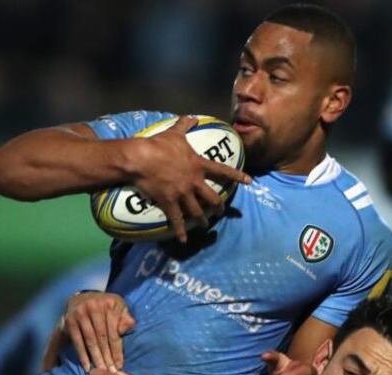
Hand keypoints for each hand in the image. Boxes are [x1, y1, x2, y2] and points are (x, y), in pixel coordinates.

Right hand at [62, 291, 135, 371]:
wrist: (82, 298)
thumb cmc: (106, 307)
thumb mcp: (119, 308)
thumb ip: (125, 318)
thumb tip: (127, 328)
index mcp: (110, 304)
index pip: (114, 331)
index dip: (117, 350)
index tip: (119, 365)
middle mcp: (95, 307)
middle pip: (102, 337)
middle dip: (107, 356)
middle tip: (110, 372)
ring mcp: (81, 313)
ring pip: (90, 340)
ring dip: (96, 357)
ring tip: (100, 371)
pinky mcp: (70, 320)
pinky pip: (78, 341)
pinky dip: (82, 355)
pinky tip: (87, 366)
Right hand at [131, 116, 250, 242]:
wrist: (142, 158)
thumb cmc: (159, 145)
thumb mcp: (175, 133)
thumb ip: (185, 125)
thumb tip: (192, 117)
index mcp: (198, 165)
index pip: (223, 171)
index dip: (237, 176)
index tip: (249, 181)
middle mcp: (194, 182)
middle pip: (212, 198)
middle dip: (217, 206)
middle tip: (220, 211)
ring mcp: (182, 194)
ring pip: (197, 212)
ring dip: (202, 220)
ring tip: (204, 225)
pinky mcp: (169, 202)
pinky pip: (177, 220)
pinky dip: (180, 231)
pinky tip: (183, 240)